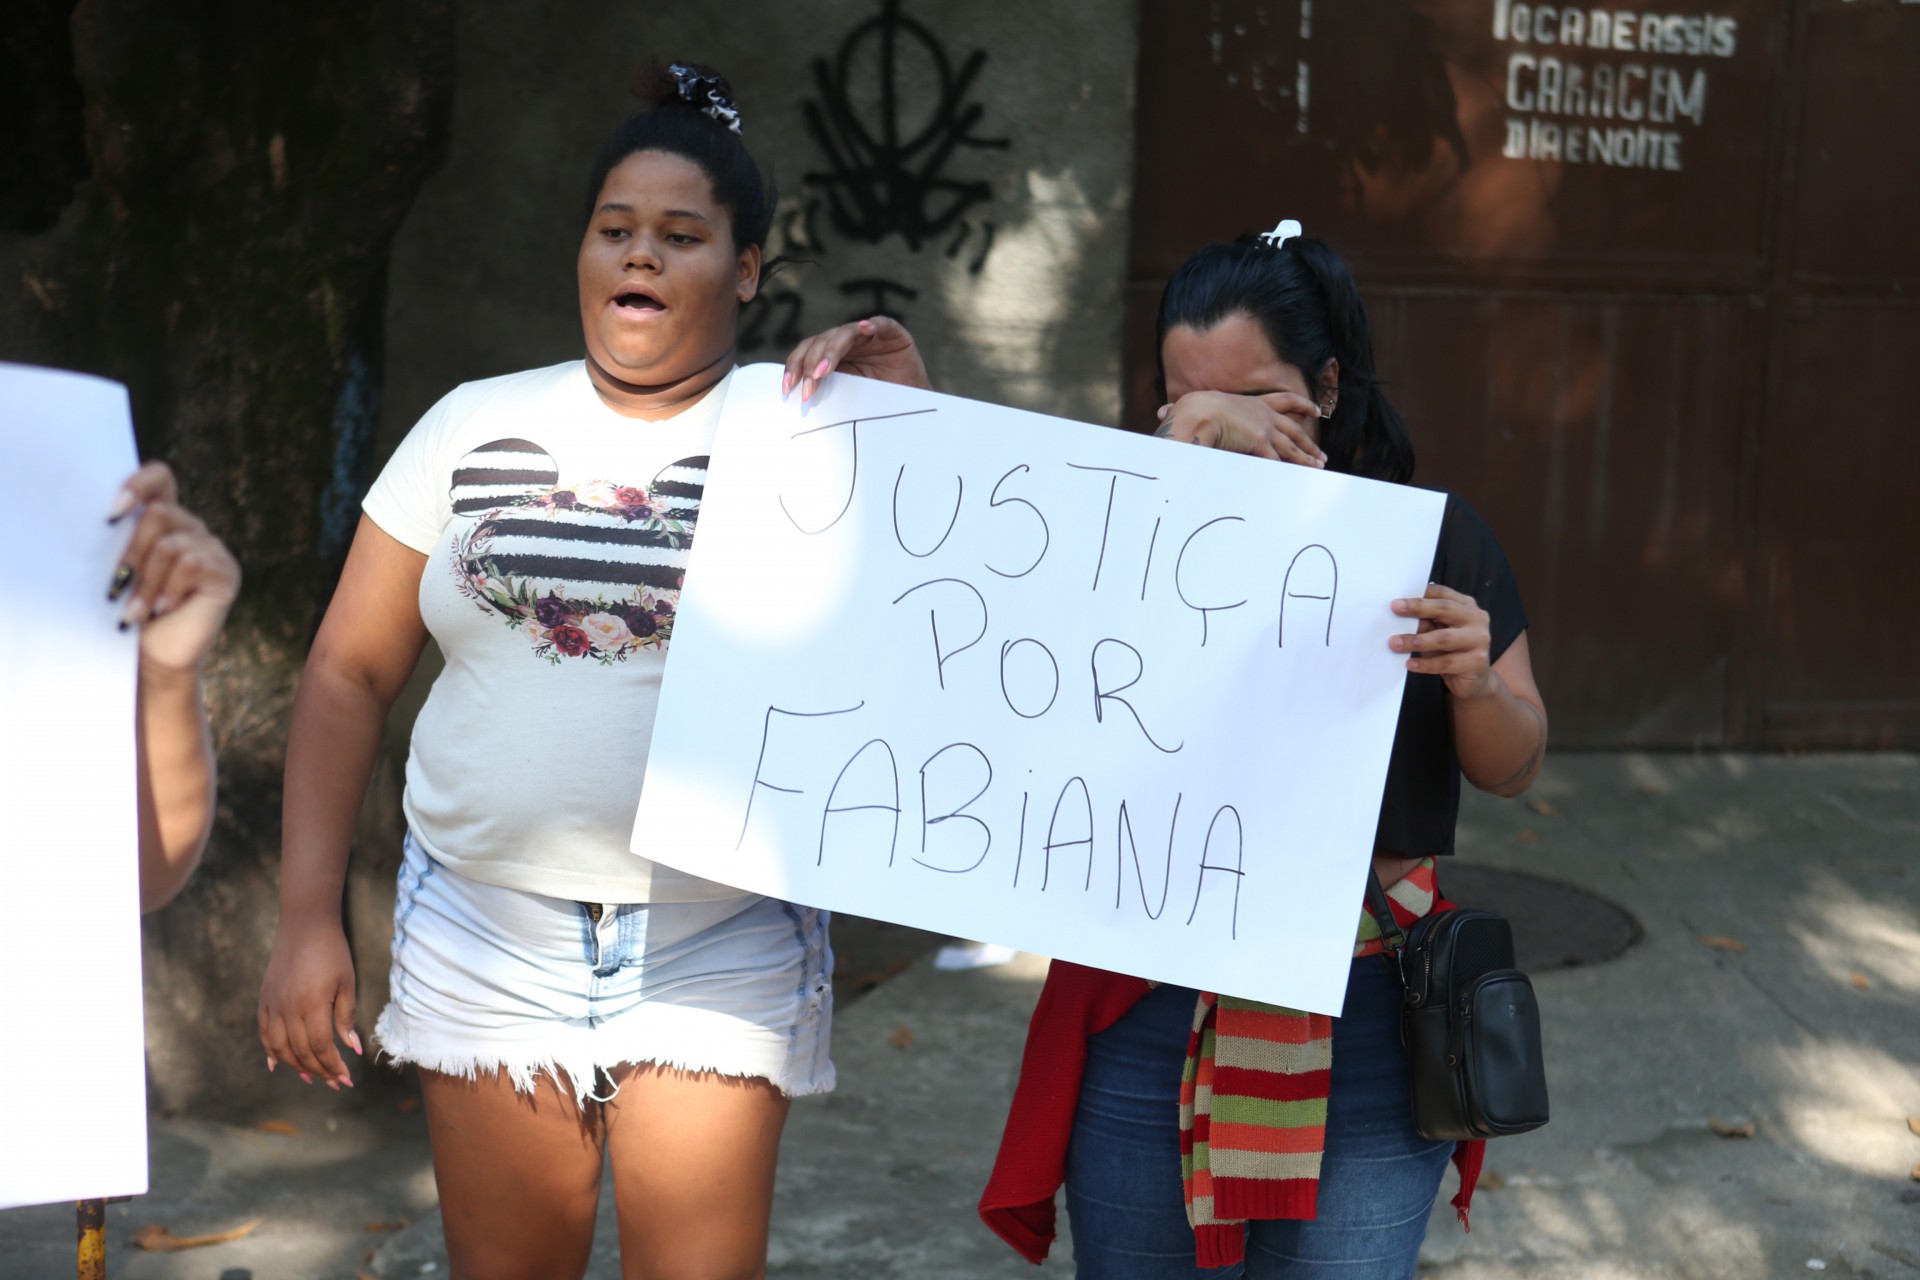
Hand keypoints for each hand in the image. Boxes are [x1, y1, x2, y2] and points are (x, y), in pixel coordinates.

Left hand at [108, 462, 240, 675]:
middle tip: (115, 587)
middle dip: (131, 553)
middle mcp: (191, 528)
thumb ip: (120, 540)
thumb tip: (108, 519)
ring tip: (133, 612)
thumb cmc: (129, 613)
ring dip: (146, 582)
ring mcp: (212, 548)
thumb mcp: (119, 570)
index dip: (138, 483)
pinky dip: (169, 589)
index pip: (159, 478)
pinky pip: (192, 564)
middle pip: (159, 513)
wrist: (153, 657)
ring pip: (171, 544)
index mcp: (164, 521)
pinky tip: (162, 609)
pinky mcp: (226, 572)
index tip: (112, 513)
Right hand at [258, 921, 359, 1089]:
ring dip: (295, 1066)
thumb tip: (352, 1048)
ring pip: (280, 1047)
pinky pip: (264, 1033)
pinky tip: (277, 1064)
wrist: (305, 925)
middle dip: (319, 1071)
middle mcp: (288, 1009)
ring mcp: (273, 1005)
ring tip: (311, 1077)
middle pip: (301, 1052)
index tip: (345, 1078)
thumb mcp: (347, 983)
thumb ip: (346, 1017)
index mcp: (312, 1005)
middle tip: (335, 1083)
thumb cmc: (332, 952)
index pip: (321, 1047)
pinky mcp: (264, 999)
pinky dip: (270, 1051)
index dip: (333, 1066)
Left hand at [782, 316, 930, 400]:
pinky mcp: (891, 333)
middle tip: (809, 389)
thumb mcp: (847, 397)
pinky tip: (866, 330)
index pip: (806, 353)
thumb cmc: (879, 404)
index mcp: (832, 356)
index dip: (795, 367)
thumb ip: (827, 389)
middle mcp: (846, 342)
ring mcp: (868, 336)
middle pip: (819, 342)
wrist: (912, 408)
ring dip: (830, 351)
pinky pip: (880, 324)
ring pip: (843, 333)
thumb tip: (797, 396)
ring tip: (823, 372)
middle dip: (810, 365)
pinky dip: (872, 325)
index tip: (787, 388)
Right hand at [1154, 391, 1326, 467]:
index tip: (1314, 410)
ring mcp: (1264, 428)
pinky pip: (1279, 461)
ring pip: (1292, 446)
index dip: (1301, 405)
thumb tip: (1161, 413)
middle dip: (1309, 442)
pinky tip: (1299, 480)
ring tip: (1319, 468)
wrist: (1195, 412)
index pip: (1283, 400)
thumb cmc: (1190, 410)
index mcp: (1252, 403)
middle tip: (1320, 453)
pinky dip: (1290, 472)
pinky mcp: (1261, 443)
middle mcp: (1263, 414)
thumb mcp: (1192, 408)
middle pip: (1294, 428)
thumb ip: (1182, 411)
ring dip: (1306, 459)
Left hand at [1390, 584, 1494, 699]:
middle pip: (1445, 609)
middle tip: (1395, 609)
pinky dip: (1425, 664)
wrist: (1474, 681)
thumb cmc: (1451, 652)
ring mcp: (1480, 639)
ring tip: (1395, 643)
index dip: (1420, 595)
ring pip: (1443, 638)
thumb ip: (1425, 623)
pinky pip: (1446, 662)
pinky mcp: (1477, 661)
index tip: (1397, 599)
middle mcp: (1476, 619)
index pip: (1443, 594)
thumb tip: (1400, 616)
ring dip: (1416, 641)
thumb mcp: (1436, 633)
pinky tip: (1410, 664)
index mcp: (1466, 606)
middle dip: (1417, 608)